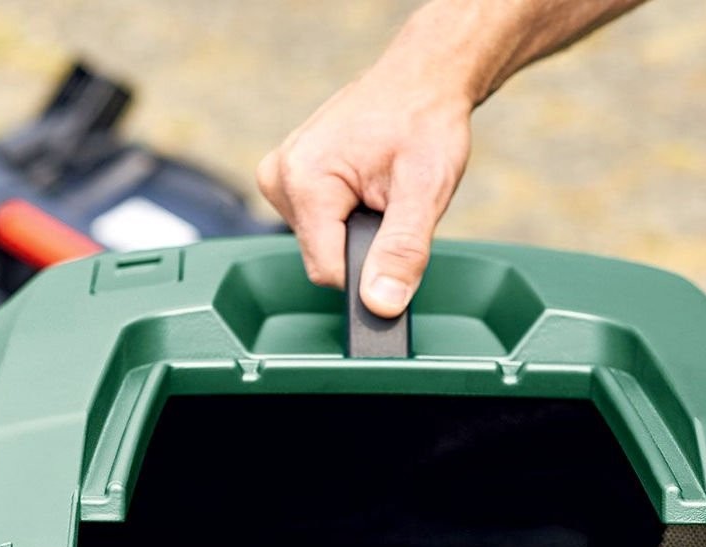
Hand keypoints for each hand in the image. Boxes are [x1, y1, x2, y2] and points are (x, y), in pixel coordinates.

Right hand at [257, 62, 470, 316]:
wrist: (420, 82)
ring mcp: (280, 180)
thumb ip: (402, 252)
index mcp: (303, 181)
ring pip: (323, 247)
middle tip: (393, 204)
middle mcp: (280, 179)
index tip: (398, 242)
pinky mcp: (289, 183)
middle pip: (325, 260)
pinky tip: (366, 188)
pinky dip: (349, 218)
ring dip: (358, 232)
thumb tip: (381, 305)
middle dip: (365, 246)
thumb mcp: (426, 191)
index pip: (329, 273)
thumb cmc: (424, 123)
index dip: (371, 271)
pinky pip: (320, 228)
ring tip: (381, 191)